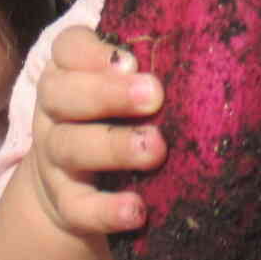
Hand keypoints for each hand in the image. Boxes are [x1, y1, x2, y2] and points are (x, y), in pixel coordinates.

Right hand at [20, 27, 165, 242]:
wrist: (72, 190)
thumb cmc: (112, 121)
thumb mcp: (120, 90)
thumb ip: (147, 71)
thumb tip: (206, 54)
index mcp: (68, 74)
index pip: (67, 49)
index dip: (93, 52)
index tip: (132, 60)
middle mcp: (54, 113)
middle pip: (62, 94)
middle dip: (108, 93)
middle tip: (153, 95)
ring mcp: (54, 160)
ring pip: (70, 147)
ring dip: (114, 147)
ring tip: (154, 149)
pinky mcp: (65, 204)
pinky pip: (79, 207)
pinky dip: (106, 210)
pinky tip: (137, 210)